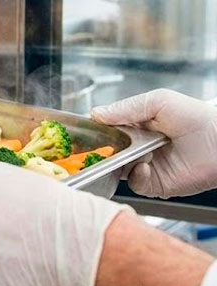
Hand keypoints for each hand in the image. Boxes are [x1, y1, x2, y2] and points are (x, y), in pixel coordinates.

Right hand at [91, 89, 216, 198]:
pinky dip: (136, 176)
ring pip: (117, 169)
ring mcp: (146, 165)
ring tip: (130, 154)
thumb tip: (96, 113)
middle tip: (100, 148)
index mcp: (136, 126)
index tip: (87, 133)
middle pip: (108, 152)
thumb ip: (126, 107)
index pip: (107, 130)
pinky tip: (144, 166)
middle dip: (103, 151)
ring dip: (119, 164)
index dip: (96, 132)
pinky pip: (135, 184)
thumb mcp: (158, 101)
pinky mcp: (155, 183)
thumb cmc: (198, 117)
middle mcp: (138, 147)